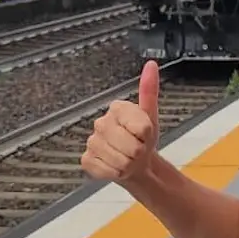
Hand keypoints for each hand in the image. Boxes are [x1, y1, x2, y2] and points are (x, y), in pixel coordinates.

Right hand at [82, 61, 162, 182]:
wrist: (136, 162)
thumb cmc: (143, 139)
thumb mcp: (151, 115)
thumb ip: (149, 91)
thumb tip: (151, 64)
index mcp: (117, 108)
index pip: (141, 127)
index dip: (147, 135)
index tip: (145, 134)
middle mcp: (101, 122)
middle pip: (130, 146)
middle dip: (138, 153)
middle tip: (137, 149)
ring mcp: (92, 141)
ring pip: (118, 160)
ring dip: (127, 165)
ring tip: (127, 158)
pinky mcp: (87, 159)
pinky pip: (106, 170)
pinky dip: (114, 173)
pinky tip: (115, 166)